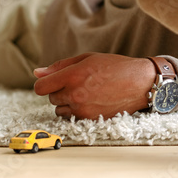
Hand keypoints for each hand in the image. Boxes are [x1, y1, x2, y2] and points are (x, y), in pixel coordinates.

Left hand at [33, 53, 155, 119]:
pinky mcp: (90, 118)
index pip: (40, 87)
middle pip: (51, 98)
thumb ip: (60, 66)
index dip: (44, 83)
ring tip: (86, 93)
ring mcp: (83, 109)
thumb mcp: (87, 58)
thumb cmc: (115, 66)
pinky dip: (77, 111)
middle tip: (79, 84)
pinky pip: (72, 117)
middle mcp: (75, 94)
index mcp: (72, 76)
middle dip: (60, 91)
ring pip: (60, 110)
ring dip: (67, 103)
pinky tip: (92, 101)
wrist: (141, 82)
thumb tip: (36, 73)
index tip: (53, 81)